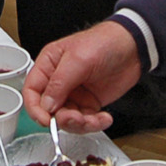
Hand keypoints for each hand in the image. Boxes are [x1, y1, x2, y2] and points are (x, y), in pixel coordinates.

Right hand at [22, 22, 142, 132]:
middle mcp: (59, 81)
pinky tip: (104, 118)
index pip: (32, 91)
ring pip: (68, 119)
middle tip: (77, 118)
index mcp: (49, 65)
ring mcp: (75, 93)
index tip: (46, 120)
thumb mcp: (77, 59)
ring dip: (80, 124)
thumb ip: (59, 83)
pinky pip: (86, 120)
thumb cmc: (104, 42)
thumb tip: (46, 105)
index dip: (35, 109)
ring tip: (93, 119)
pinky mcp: (90, 102)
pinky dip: (95, 123)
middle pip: (50, 110)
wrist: (133, 46)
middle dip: (63, 119)